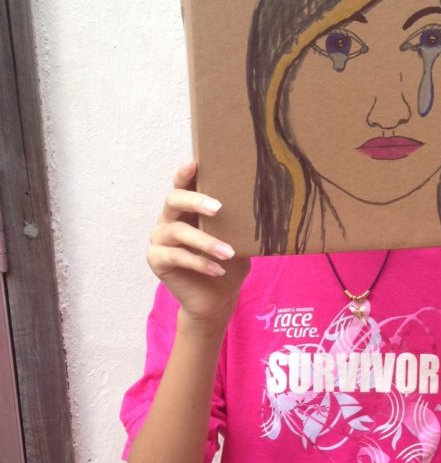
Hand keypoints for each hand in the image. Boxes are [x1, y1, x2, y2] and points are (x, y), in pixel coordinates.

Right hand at [147, 161, 249, 327]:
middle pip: (173, 200)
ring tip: (228, 253)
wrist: (217, 298)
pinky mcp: (157, 260)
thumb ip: (237, 221)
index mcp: (187, 209)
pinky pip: (176, 257)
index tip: (194, 164)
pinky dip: (199, 263)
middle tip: (218, 208)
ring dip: (205, 241)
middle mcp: (169, 219)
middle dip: (195, 200)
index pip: (182, 185)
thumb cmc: (228, 263)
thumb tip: (262, 202)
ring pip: (177, 231)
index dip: (185, 174)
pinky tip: (217, 269)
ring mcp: (160, 239)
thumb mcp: (237, 239)